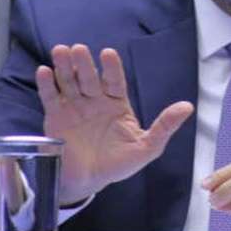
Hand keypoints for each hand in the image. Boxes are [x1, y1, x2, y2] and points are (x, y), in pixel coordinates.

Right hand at [36, 44, 193, 204]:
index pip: (114, 80)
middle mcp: (94, 100)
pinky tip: (44, 72)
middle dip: (84, 63)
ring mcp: (74, 106)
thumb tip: (187, 107)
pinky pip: (50, 97)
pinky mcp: (55, 116)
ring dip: (64, 66)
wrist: (89, 181)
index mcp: (116, 103)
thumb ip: (164, 126)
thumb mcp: (146, 147)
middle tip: (79, 49)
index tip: (108, 54)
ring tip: (61, 52)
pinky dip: (46, 85)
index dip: (111, 67)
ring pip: (69, 82)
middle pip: (89, 77)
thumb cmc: (118, 163)